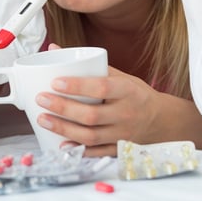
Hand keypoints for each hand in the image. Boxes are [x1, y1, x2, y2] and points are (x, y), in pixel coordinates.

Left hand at [35, 65, 164, 156]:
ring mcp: (123, 134)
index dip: (77, 86)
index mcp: (128, 91)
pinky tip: (61, 144)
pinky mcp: (118, 149)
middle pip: (91, 115)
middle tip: (42, 99)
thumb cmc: (135, 94)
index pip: (101, 88)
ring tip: (43, 119)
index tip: (55, 82)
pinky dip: (78, 150)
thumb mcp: (119, 75)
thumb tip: (54, 48)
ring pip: (90, 136)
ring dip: (63, 129)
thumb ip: (89, 65)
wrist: (160, 119)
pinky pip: (96, 152)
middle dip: (63, 108)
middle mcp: (126, 113)